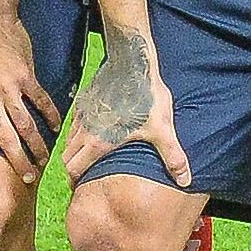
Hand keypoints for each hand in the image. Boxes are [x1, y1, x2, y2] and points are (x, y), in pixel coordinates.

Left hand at [0, 0, 57, 184]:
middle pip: (5, 136)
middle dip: (17, 160)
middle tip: (27, 179)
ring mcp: (10, 88)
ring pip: (26, 123)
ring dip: (36, 145)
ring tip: (43, 162)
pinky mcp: (26, 76)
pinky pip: (40, 100)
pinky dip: (50, 114)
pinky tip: (56, 128)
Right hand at [59, 21, 183, 186]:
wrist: (133, 61)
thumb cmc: (146, 96)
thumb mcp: (162, 129)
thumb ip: (173, 157)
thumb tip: (185, 180)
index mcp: (98, 142)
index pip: (73, 170)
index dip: (75, 183)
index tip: (82, 188)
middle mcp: (84, 130)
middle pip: (66, 158)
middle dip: (72, 170)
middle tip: (85, 177)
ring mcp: (82, 114)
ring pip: (68, 141)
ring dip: (74, 152)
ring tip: (89, 158)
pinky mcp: (85, 101)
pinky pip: (74, 124)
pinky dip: (77, 134)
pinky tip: (93, 133)